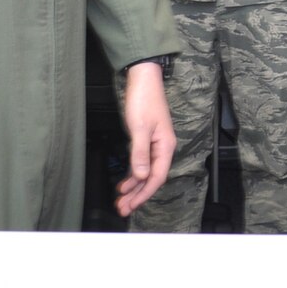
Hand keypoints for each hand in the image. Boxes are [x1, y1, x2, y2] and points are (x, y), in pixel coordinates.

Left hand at [115, 61, 175, 216]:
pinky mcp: (146, 140)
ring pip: (145, 172)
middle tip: (122, 209)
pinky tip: (124, 182)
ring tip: (121, 200)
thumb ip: (140, 154)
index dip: (143, 193)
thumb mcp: (139, 128)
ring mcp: (155, 145)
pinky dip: (133, 174)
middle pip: (151, 178)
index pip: (156, 177)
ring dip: (134, 187)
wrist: (143, 79)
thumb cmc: (144, 100)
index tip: (130, 205)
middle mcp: (162, 148)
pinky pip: (141, 163)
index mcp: (165, 146)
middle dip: (137, 195)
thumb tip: (140, 177)